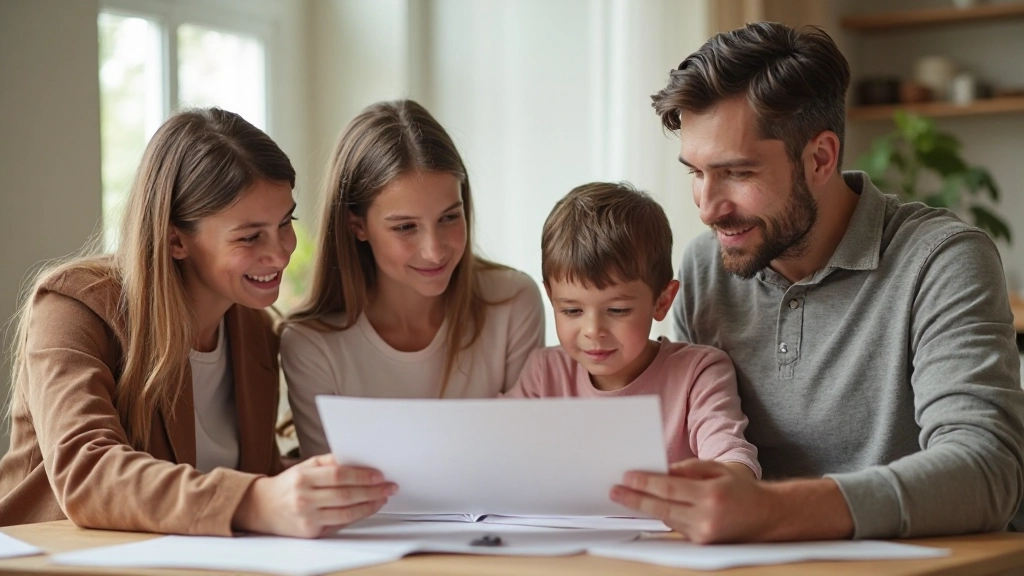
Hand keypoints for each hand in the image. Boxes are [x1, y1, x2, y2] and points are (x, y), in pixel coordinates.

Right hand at [233, 454, 397, 537]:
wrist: (262, 507)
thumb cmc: (288, 485)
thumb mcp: (305, 466)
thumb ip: (330, 462)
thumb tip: (357, 459)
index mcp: (302, 478)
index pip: (338, 475)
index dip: (361, 475)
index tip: (379, 475)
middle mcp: (304, 499)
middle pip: (345, 495)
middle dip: (372, 491)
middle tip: (389, 487)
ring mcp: (307, 518)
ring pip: (345, 513)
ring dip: (369, 506)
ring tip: (382, 498)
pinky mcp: (310, 532)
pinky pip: (339, 523)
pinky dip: (357, 516)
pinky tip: (367, 508)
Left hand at [611, 459, 853, 542]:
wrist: (768, 517)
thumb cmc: (742, 489)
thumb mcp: (717, 469)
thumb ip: (689, 469)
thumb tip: (661, 470)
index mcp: (710, 495)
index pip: (669, 488)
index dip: (645, 483)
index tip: (626, 477)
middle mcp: (706, 518)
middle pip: (662, 509)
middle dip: (635, 499)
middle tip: (614, 491)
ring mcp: (704, 535)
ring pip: (667, 520)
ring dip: (647, 509)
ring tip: (626, 497)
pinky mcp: (703, 545)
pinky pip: (677, 528)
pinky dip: (664, 517)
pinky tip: (650, 508)